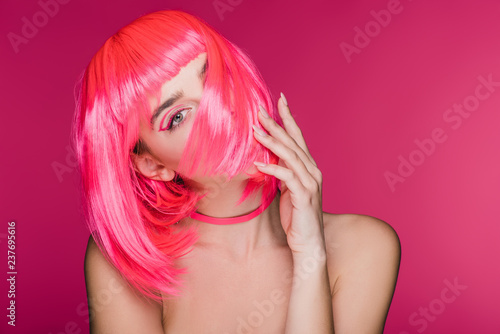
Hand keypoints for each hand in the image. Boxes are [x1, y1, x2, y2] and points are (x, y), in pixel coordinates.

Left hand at [253, 93, 324, 254]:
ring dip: (272, 142)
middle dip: (277, 124)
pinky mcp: (304, 196)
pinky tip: (259, 163)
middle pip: (294, 142)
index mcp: (309, 168)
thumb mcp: (288, 191)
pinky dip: (273, 169)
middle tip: (260, 111)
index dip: (289, 118)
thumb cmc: (297, 219)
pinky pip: (287, 177)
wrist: (309, 244)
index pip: (298, 138)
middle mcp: (312, 172)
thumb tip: (269, 160)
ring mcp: (310, 183)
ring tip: (255, 130)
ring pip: (290, 156)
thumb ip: (283, 174)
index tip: (280, 100)